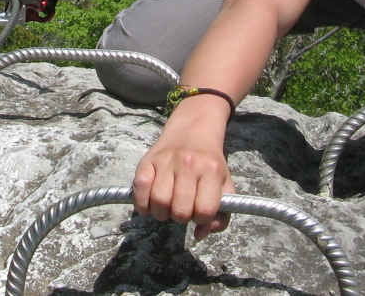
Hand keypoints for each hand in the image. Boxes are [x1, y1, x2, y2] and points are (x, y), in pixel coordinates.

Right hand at [132, 100, 235, 238]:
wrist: (194, 129)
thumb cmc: (210, 164)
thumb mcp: (225, 185)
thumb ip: (221, 216)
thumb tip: (199, 235)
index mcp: (211, 171)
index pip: (205, 210)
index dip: (201, 219)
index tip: (199, 212)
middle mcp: (188, 164)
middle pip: (180, 210)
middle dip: (180, 218)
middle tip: (181, 210)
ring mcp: (166, 160)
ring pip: (158, 202)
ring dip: (161, 213)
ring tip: (166, 207)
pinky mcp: (147, 160)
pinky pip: (139, 189)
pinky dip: (142, 204)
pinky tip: (150, 204)